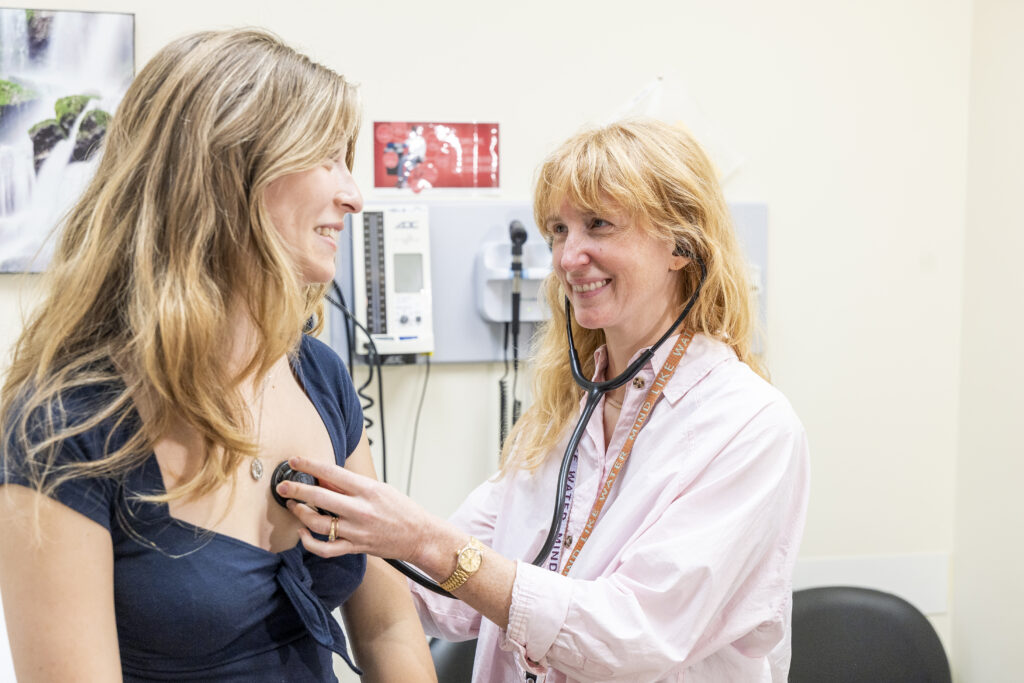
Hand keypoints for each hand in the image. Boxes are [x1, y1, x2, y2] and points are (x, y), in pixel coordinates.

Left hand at [277, 457, 432, 563]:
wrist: (419, 535)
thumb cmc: (401, 509)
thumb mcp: (379, 489)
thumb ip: (350, 485)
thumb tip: (323, 478)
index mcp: (368, 490)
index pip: (332, 473)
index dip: (310, 465)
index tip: (295, 461)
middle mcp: (361, 510)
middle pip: (320, 498)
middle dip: (296, 490)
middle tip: (282, 486)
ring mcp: (356, 531)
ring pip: (318, 524)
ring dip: (300, 514)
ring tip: (293, 506)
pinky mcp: (355, 547)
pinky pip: (325, 549)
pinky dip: (309, 542)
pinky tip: (303, 533)